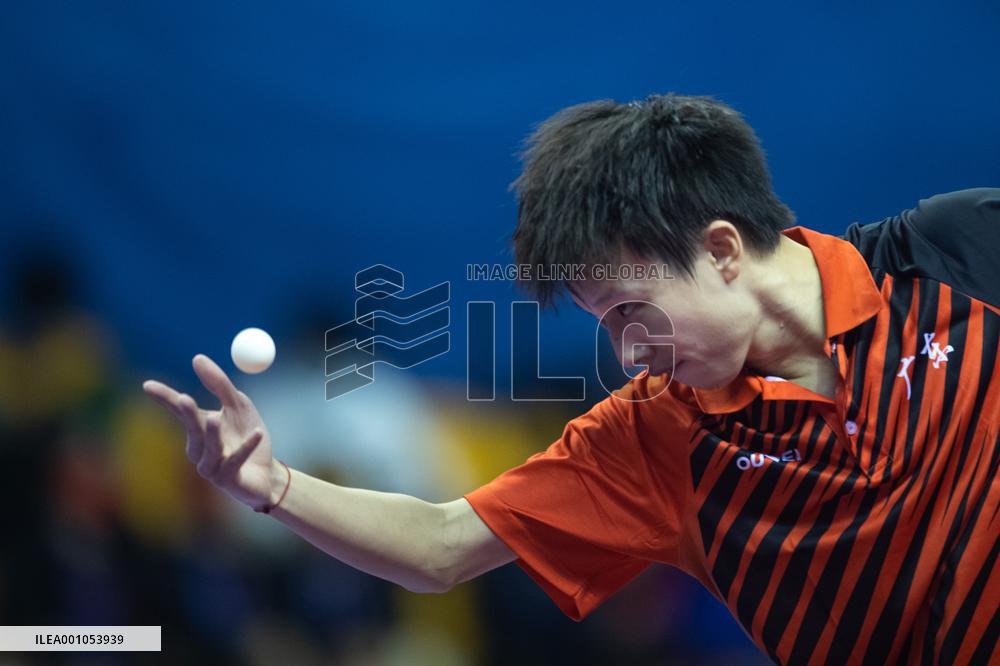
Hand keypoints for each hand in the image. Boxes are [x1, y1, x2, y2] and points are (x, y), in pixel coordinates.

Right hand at [142, 354, 279, 510]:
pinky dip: (246, 446)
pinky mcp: (226, 480)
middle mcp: (198, 450)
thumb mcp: (239, 406)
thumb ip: (220, 385)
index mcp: (199, 429)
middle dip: (188, 414)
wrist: (269, 474)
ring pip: (210, 447)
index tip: (147, 385)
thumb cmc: (250, 438)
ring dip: (213, 433)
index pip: (178, 411)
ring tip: (217, 419)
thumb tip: (197, 358)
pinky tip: (257, 434)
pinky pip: (234, 459)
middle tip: (184, 399)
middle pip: (191, 428)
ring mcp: (210, 467)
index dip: (164, 398)